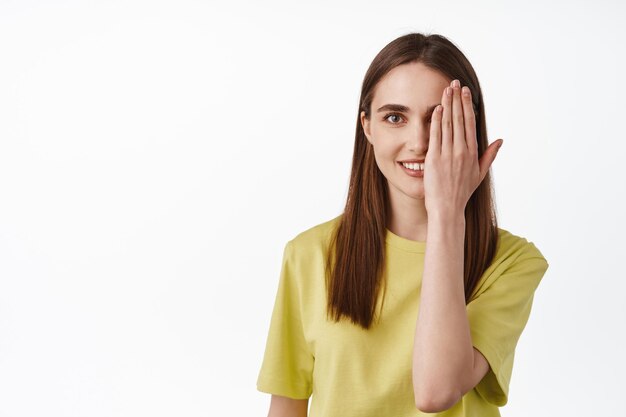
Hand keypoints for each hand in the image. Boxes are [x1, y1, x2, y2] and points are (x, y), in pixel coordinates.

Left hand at [423, 79, 502, 217]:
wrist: (447, 208)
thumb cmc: (462, 192)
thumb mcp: (479, 174)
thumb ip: (489, 155)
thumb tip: (500, 140)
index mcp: (473, 152)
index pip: (470, 122)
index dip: (467, 105)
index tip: (465, 92)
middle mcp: (461, 151)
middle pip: (459, 119)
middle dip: (457, 99)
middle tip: (455, 83)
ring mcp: (448, 154)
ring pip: (448, 124)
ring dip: (446, 105)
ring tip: (445, 90)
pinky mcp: (434, 159)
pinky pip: (436, 135)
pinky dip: (436, 121)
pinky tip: (436, 108)